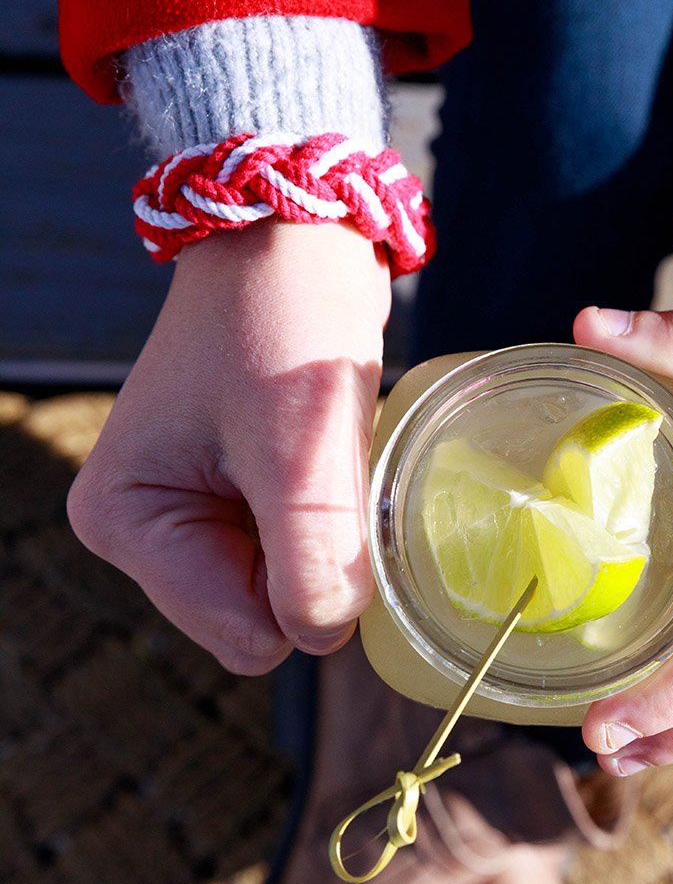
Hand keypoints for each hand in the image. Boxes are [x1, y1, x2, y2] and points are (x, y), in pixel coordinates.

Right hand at [68, 221, 389, 672]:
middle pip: (259, 617)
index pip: (242, 631)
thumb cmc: (283, 325)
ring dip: (327, 534)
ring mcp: (191, 512)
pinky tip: (323, 454)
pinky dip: (329, 515)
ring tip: (322, 452)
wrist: (299, 245)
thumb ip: (310, 562)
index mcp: (128, 522)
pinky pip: (298, 547)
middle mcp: (147, 528)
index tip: (333, 501)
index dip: (307, 587)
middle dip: (313, 560)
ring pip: (286, 586)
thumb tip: (324, 637)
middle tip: (328, 471)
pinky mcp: (233, 494)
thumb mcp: (296, 450)